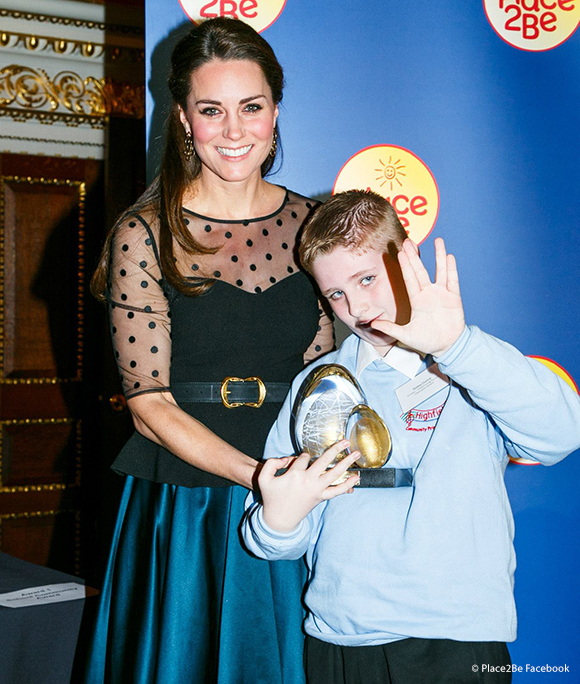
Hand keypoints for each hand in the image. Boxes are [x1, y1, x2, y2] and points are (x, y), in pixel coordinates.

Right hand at [258, 441, 360, 532]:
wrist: (279, 519)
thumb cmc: (272, 498)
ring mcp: (316, 489)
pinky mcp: (321, 497)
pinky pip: (337, 490)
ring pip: (335, 473)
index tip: (298, 462)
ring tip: (357, 454)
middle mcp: (308, 480)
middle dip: (336, 449)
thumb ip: (271, 463)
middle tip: (345, 441)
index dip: (301, 457)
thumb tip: (286, 459)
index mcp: (294, 474)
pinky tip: (356, 477)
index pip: (303, 458)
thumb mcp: (264, 478)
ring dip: (346, 463)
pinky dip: (347, 484)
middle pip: (324, 460)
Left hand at [371, 238, 464, 356]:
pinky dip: (452, 269)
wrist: (446, 347)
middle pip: (421, 271)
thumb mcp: (405, 335)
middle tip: (409, 241)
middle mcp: (428, 293)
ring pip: (440, 271)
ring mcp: (441, 294)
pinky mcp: (454, 298)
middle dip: (415, 256)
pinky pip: (453, 281)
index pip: (409, 279)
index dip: (405, 266)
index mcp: (417, 300)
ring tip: (438, 240)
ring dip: (439, 256)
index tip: (400, 253)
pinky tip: (450, 257)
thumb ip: (390, 329)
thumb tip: (372, 325)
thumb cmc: (426, 340)